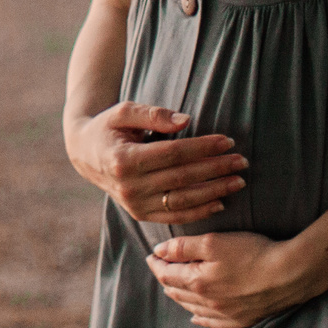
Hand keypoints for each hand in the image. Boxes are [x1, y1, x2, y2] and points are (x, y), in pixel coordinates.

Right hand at [64, 102, 247, 226]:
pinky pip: (174, 216)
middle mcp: (128, 186)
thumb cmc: (109, 127)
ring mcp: (134, 204)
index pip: (173, 154)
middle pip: (182, 178)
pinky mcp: (140, 214)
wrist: (85, 154)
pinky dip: (199, 212)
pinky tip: (220, 202)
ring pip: (182, 201)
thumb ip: (153, 114)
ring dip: (214, 192)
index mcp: (123, 159)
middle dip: (216, 169)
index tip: (228, 141)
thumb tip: (186, 121)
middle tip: (241, 161)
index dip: (202, 147)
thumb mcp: (124, 111)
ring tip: (238, 182)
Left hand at [145, 231, 324, 327]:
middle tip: (159, 268)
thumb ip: (184, 247)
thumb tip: (159, 252)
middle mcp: (207, 302)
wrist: (290, 275)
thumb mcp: (214, 242)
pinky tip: (195, 317)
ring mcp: (225, 314)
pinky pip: (212, 323)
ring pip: (192, 308)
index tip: (151, 256)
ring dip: (179, 297)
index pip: (167, 274)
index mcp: (197, 282)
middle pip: (177, 292)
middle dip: (165, 279)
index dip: (156, 264)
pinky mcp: (242, 319)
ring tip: (172, 288)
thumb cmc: (252, 253)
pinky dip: (200, 318)